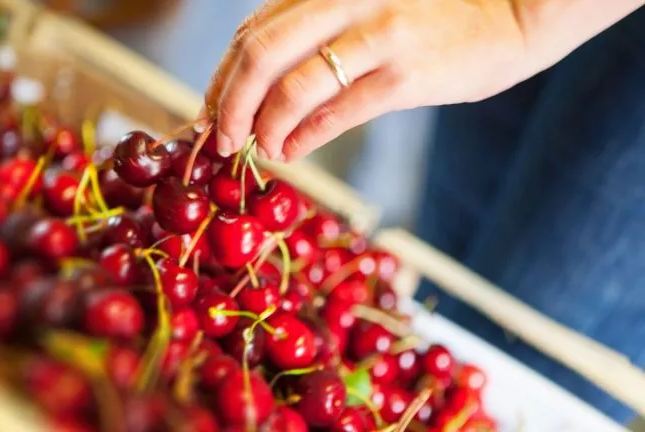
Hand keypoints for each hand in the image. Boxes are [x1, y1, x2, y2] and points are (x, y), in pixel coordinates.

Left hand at [203, 0, 529, 160]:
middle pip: (259, 55)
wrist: (512, 13)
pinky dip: (304, 138)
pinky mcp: (405, 75)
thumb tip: (259, 95)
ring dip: (263, 128)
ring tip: (261, 149)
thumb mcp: (363, 10)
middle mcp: (344, 0)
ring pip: (292, 88)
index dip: (221, 76)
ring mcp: (376, 35)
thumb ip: (313, 38)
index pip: (252, 31)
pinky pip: (336, 113)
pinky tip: (292, 151)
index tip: (210, 111)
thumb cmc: (430, 16)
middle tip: (221, 139)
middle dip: (228, 105)